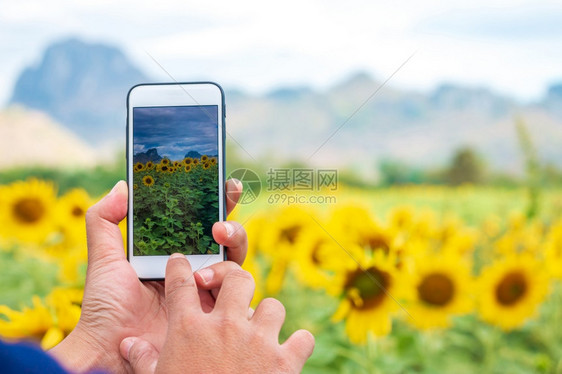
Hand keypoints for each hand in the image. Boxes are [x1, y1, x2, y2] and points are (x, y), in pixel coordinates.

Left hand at [49, 179, 246, 372]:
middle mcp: (195, 269)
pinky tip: (206, 285)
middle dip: (232, 226)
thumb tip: (122, 185)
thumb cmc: (106, 307)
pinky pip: (241, 293)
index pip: (202, 221)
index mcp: (175, 253)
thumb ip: (105, 220)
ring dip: (229, 255)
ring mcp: (208, 291)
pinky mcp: (217, 314)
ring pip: (238, 262)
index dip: (217, 201)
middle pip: (228, 239)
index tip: (225, 184)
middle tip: (218, 227)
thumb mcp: (104, 258)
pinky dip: (232, 284)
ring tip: (202, 270)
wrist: (112, 350)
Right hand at [120, 255, 314, 373]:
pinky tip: (289, 352)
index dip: (179, 266)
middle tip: (232, 294)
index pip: (181, 282)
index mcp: (189, 329)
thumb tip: (128, 344)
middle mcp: (225, 326)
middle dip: (235, 281)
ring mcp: (257, 341)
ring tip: (261, 332)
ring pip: (273, 304)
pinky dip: (298, 345)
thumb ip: (144, 359)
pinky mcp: (284, 362)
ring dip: (268, 317)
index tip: (181, 261)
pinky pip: (302, 338)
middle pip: (237, 277)